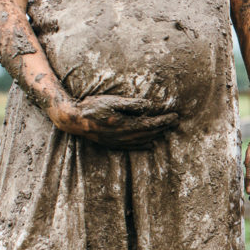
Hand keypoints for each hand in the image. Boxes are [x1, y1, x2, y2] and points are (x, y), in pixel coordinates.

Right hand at [49, 95, 178, 149]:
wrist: (73, 120)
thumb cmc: (92, 107)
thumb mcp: (113, 101)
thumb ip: (132, 104)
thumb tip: (150, 106)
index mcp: (127, 125)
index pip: (152, 124)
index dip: (165, 120)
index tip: (176, 116)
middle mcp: (124, 136)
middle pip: (150, 133)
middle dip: (164, 127)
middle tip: (176, 122)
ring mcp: (118, 142)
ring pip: (143, 140)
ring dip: (156, 135)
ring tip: (166, 130)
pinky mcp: (112, 144)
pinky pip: (133, 147)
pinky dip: (143, 145)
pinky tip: (150, 145)